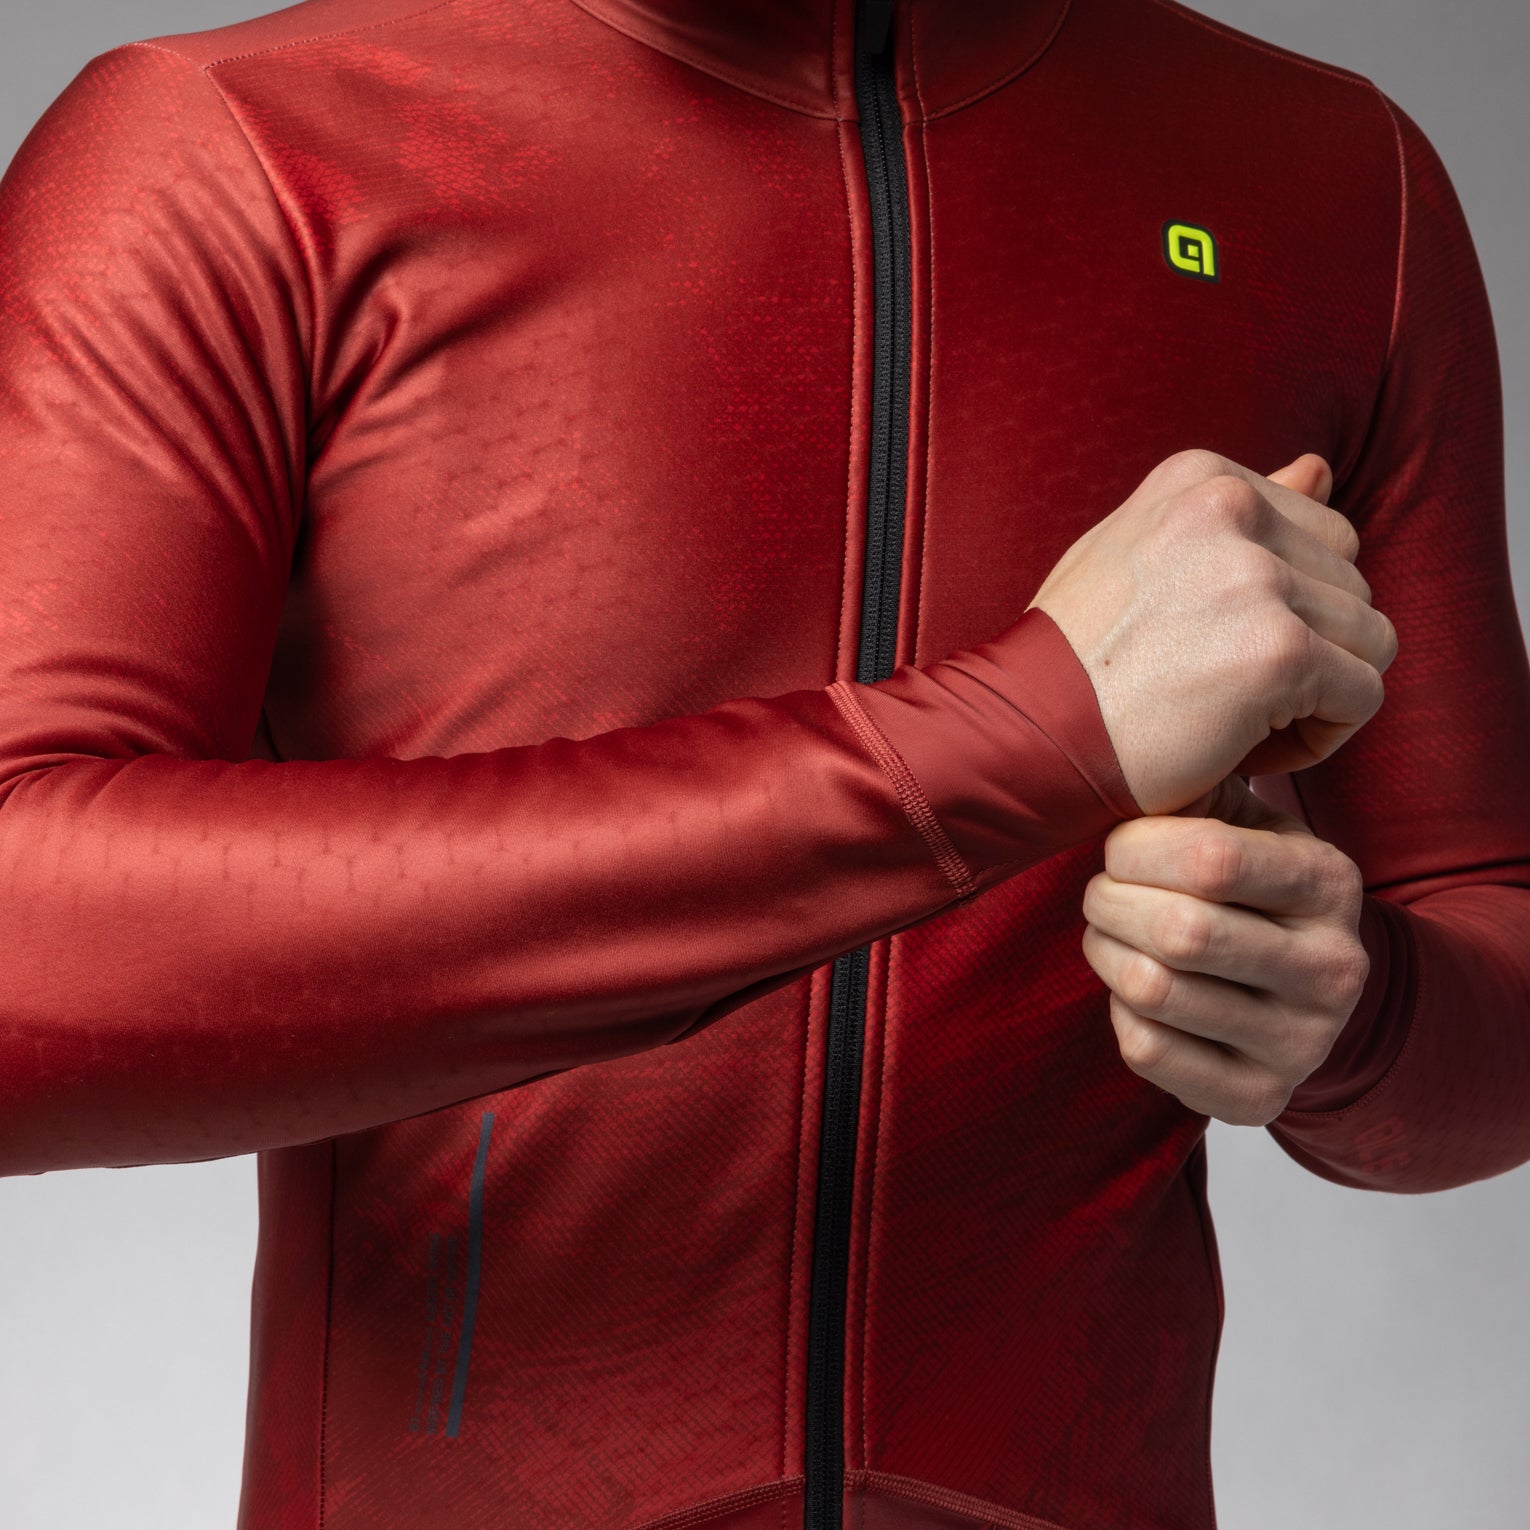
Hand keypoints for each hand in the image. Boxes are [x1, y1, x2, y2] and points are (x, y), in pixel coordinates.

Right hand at [1022, 448, 1397, 816]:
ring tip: (1231, 719)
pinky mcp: (1280, 649)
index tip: (1210, 650)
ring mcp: (1258, 576)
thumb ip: (1234, 515)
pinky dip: (1319, 738)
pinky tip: (1244, 746)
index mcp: (1201, 481)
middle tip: (1220, 693)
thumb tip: (1320, 468)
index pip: (1321, 535)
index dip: (1282, 610)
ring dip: (1315, 696)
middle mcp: (1232, 509)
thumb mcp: (1140, 557)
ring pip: (1370, 640)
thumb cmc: (1074, 661)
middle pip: (1353, 584)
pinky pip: (1363, 696)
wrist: (1022, 735)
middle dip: (1307, 649)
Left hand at [1079, 772, 1370, 1125]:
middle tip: (1099, 893)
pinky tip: (1134, 993)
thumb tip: (1114, 775)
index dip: (1135, 850)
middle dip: (1109, 903)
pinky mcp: (1262, 1098)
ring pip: (1154, 990)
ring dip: (1105, 953)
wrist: (1301, 991)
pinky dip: (1120, 1013)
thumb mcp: (1242, 826)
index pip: (1211, 859)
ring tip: (1108, 935)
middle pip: (1179, 931)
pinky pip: (1149, 1050)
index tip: (1118, 849)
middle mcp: (1333, 968)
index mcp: (1329, 883)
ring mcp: (1304, 1042)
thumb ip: (1192, 797)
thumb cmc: (1246, 888)